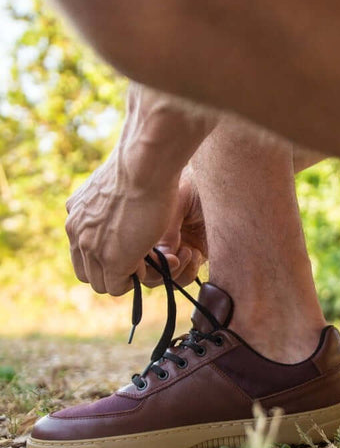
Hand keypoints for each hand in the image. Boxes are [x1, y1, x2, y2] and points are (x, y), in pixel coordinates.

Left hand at [65, 85, 214, 294]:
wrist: (145, 162)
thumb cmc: (143, 161)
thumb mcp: (121, 178)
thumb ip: (116, 196)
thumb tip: (131, 191)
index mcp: (77, 211)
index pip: (83, 249)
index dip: (107, 255)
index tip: (133, 248)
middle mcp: (76, 230)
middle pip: (88, 272)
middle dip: (115, 273)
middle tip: (144, 260)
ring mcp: (91, 247)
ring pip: (102, 283)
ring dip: (128, 278)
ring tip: (152, 261)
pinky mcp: (112, 260)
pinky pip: (119, 287)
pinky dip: (137, 280)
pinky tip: (156, 261)